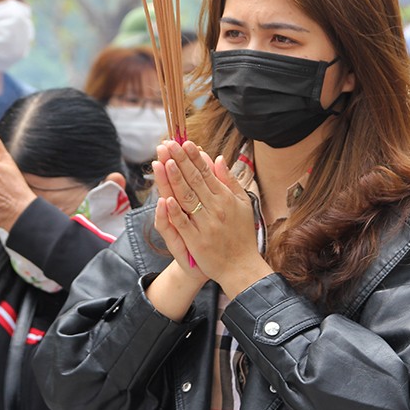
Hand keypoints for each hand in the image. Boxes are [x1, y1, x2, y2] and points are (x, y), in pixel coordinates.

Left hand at [153, 140, 272, 296]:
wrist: (241, 267)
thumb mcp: (243, 204)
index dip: (194, 157)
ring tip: (166, 162)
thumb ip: (229, 181)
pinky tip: (166, 198)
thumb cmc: (241, 234)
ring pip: (188, 198)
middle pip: (195, 181)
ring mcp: (205, 225)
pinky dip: (176, 211)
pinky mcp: (197, 241)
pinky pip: (184, 224)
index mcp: (225, 198)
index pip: (207, 172)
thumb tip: (217, 158)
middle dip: (181, 161)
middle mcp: (216, 209)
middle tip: (169, 144)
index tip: (184, 142)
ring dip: (176, 179)